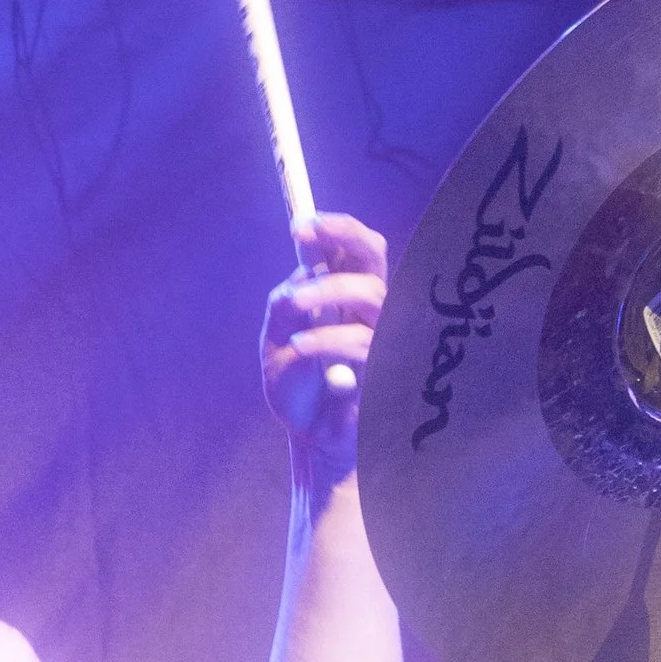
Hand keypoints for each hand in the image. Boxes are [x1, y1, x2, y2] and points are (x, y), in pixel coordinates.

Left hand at [263, 211, 387, 471]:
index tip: (300, 224)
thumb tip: (301, 278)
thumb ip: (285, 308)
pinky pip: (364, 344)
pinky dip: (327, 340)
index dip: (336, 229)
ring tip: (292, 309)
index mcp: (344, 297)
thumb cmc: (297, 385)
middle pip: (375, 259)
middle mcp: (368, 311)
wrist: (307, 436)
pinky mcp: (383, 370)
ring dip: (326, 293)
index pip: (354, 250)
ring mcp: (380, 338)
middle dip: (344, 239)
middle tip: (304, 242)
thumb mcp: (277, 341)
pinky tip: (300, 348)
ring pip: (372, 297)